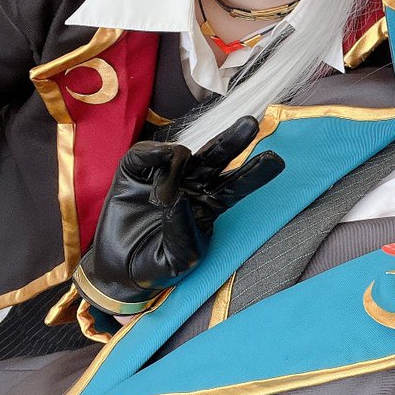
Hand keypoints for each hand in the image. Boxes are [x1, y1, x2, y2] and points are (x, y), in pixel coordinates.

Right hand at [73, 117, 283, 313]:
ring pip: (180, 153)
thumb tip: (178, 198)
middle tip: (251, 124)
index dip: (255, 173)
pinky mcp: (134, 172)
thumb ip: (182, 235)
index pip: (237, 186)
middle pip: (217, 158)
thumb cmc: (154, 266)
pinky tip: (156, 164)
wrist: (117, 270)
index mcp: (209, 207)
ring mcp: (163, 176)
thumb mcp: (175, 262)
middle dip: (234, 140)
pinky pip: (144, 155)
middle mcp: (191, 185)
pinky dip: (151, 154)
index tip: (276, 161)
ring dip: (182, 150)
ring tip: (170, 173)